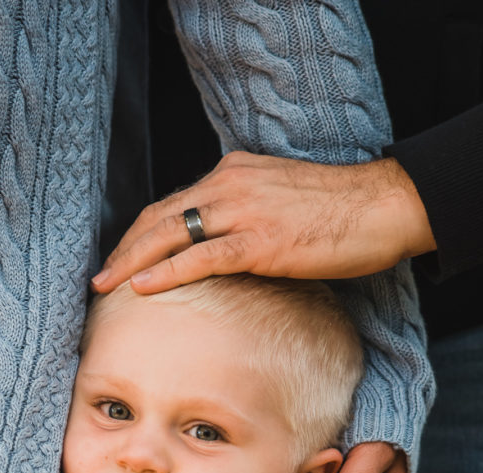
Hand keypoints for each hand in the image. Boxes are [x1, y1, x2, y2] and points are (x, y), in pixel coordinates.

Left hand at [92, 152, 435, 293]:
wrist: (383, 205)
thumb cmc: (339, 212)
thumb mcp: (280, 204)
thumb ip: (246, 217)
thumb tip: (225, 252)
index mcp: (233, 173)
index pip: (172, 204)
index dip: (140, 234)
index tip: (120, 259)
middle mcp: (230, 185)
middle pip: (159, 217)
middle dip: (124, 249)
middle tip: (98, 277)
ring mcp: (243, 211)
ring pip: (170, 234)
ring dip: (132, 262)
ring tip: (106, 286)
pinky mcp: (260, 241)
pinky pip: (201, 257)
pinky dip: (167, 272)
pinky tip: (142, 288)